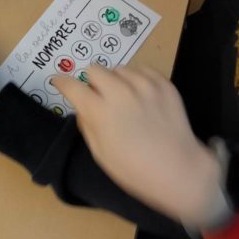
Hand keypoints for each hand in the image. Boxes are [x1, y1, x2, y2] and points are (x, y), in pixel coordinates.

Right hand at [53, 66, 225, 228]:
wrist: (178, 170)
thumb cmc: (134, 169)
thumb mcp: (100, 152)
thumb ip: (86, 123)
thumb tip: (82, 106)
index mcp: (101, 111)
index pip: (72, 86)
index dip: (62, 82)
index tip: (59, 83)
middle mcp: (121, 91)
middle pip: (95, 69)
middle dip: (91, 81)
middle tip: (98, 97)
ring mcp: (145, 85)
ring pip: (119, 68)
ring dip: (115, 80)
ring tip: (123, 99)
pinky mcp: (164, 84)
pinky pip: (142, 70)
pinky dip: (136, 79)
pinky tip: (140, 97)